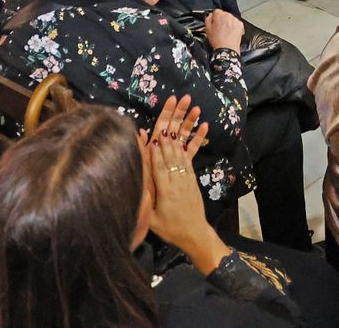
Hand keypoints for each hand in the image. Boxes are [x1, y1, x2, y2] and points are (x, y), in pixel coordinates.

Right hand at [145, 104, 226, 271]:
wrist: (194, 234)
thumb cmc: (169, 229)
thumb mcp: (152, 218)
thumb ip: (145, 196)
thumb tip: (136, 176)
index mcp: (165, 190)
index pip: (158, 164)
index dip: (155, 147)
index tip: (154, 129)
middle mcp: (177, 179)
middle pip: (172, 150)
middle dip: (172, 126)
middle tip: (174, 104)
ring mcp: (187, 176)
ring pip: (183, 148)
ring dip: (186, 126)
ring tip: (189, 107)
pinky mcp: (193, 177)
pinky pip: (193, 155)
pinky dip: (197, 138)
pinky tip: (202, 125)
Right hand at [203, 9, 243, 50]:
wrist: (227, 49)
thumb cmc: (217, 40)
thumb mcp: (207, 29)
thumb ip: (208, 19)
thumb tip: (210, 15)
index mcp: (219, 15)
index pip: (216, 11)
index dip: (215, 18)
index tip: (215, 22)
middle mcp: (228, 15)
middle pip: (224, 14)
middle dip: (222, 20)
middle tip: (220, 29)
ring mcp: (235, 20)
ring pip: (230, 18)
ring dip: (228, 23)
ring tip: (226, 32)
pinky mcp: (240, 25)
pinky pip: (236, 23)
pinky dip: (234, 26)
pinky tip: (231, 33)